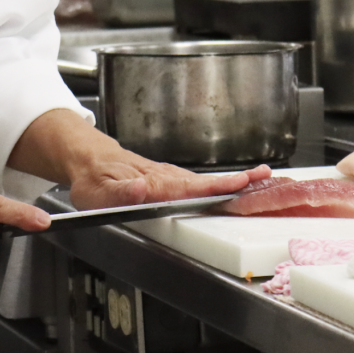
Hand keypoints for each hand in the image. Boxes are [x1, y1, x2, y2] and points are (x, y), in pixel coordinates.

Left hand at [69, 152, 270, 210]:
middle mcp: (166, 178)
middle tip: (265, 176)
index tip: (241, 183)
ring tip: (260, 178)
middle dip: (238, 180)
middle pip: (207, 181)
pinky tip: (233, 184)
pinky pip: (198, 181)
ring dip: (233, 180)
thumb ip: (122, 193)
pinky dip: (219, 182)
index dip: (217, 187)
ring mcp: (169, 177)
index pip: (191, 187)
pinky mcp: (169, 179)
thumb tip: (143, 190)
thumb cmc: (93, 179)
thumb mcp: (98, 192)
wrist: (88, 160)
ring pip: (205, 180)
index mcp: (154, 184)